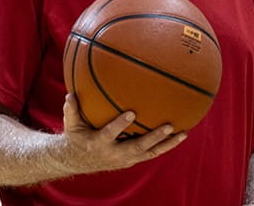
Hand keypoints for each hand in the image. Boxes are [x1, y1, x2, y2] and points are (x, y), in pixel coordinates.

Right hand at [61, 93, 187, 174]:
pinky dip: (166, 146)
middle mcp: (115, 153)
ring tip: (183, 133)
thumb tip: (70, 94)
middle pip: (137, 146)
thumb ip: (71, 109)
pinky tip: (179, 135)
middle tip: (167, 125)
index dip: (120, 125)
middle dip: (153, 137)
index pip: (110, 134)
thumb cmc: (77, 134)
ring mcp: (126, 158)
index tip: (131, 113)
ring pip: (150, 153)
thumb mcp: (71, 124)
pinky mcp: (133, 159)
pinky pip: (152, 153)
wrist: (81, 159)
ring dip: (167, 144)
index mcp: (99, 142)